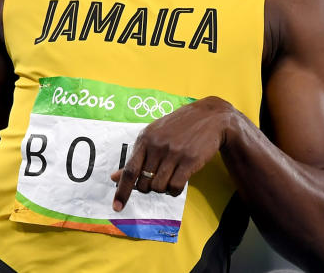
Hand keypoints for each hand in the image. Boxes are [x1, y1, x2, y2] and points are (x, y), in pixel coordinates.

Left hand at [110, 96, 236, 210]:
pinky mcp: (190, 160)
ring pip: (159, 187)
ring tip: (169, 177)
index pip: (130, 170)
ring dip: (162, 189)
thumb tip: (114, 177)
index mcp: (145, 138)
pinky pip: (175, 187)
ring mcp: (174, 153)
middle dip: (148, 187)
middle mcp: (157, 146)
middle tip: (157, 178)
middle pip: (144, 183)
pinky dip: (174, 191)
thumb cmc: (178, 126)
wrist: (210, 116)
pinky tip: (178, 182)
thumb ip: (135, 157)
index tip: (117, 207)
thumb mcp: (153, 135)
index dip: (122, 191)